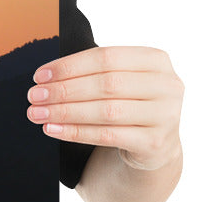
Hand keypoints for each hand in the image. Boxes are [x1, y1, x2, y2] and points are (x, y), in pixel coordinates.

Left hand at [26, 46, 183, 170]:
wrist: (154, 144)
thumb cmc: (128, 104)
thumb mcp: (120, 81)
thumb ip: (93, 72)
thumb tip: (45, 78)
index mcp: (156, 60)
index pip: (106, 57)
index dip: (70, 66)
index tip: (39, 75)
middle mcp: (167, 85)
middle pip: (106, 84)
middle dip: (63, 90)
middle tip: (34, 96)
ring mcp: (165, 115)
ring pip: (106, 111)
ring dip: (65, 112)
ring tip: (37, 113)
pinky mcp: (155, 143)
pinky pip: (108, 136)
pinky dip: (75, 132)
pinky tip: (52, 129)